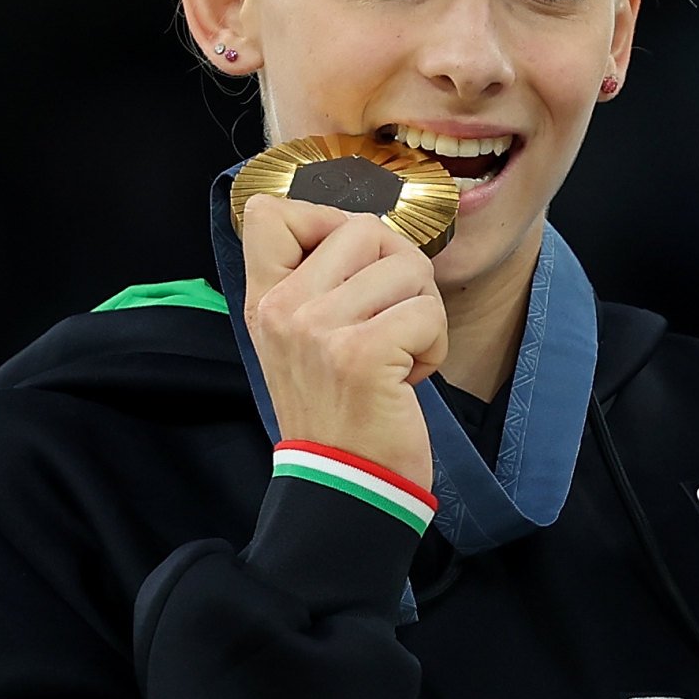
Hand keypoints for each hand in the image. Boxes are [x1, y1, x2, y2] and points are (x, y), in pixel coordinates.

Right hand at [238, 194, 444, 488]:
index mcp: (264, 300)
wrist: (343, 486)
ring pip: (406, 266)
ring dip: (421, 312)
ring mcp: (318, 330)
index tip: (350, 268)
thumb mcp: (302, 341)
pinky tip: (408, 378)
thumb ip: (319, 283)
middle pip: (363, 227)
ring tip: (398, 355)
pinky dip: (434, 345)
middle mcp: (283, 308)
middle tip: (392, 321)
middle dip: (399, 270)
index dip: (327, 221)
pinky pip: (426, 311)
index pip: (269, 212)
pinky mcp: (361, 354)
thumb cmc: (339, 411)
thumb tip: (371, 231)